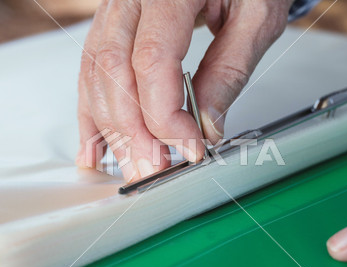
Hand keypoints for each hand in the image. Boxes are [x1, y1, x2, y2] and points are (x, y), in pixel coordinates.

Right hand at [75, 0, 292, 180]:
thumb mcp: (255, 17)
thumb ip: (229, 71)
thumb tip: (206, 125)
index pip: (152, 60)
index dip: (166, 115)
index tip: (190, 148)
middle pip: (115, 72)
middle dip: (133, 132)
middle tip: (153, 171)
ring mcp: (114, 10)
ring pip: (97, 75)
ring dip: (112, 129)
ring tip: (131, 166)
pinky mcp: (112, 26)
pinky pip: (91, 70)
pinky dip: (93, 112)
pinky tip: (96, 145)